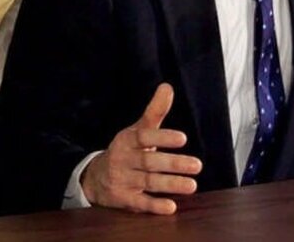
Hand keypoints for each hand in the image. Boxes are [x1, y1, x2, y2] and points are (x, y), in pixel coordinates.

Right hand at [81, 83, 201, 214]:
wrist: (95, 177)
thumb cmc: (125, 150)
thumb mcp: (137, 130)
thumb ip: (154, 111)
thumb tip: (168, 86)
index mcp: (127, 139)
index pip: (145, 137)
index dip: (163, 137)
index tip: (183, 138)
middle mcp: (123, 159)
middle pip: (149, 161)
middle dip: (173, 164)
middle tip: (197, 165)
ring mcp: (122, 180)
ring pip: (148, 182)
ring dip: (170, 184)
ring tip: (192, 185)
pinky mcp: (122, 199)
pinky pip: (139, 203)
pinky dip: (155, 206)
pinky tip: (171, 207)